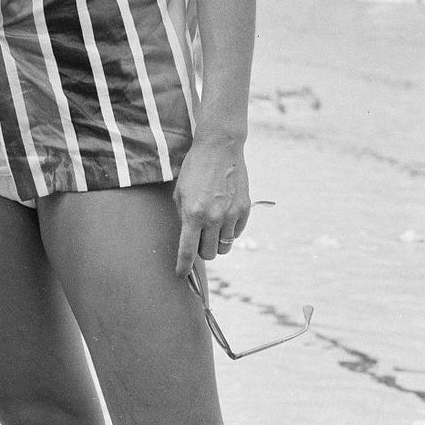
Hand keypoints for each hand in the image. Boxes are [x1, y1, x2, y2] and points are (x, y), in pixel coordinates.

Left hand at [172, 132, 250, 276]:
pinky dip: (228, 232)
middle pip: (208, 253)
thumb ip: (183, 218)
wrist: (219, 149)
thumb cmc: (194, 170)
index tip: (180, 274)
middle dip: (201, 251)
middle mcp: (213, 218)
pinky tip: (222, 217)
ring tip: (210, 227)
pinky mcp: (244, 210)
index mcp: (193, 214)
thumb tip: (188, 239)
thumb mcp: (180, 193)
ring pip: (224, 247)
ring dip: (215, 243)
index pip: (187, 250)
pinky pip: (236, 234)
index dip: (183, 266)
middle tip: (197, 240)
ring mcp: (231, 215)